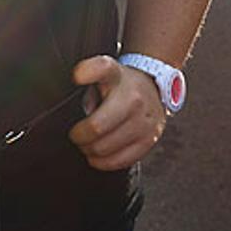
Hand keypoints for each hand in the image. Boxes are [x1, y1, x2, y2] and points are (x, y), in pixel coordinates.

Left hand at [69, 56, 165, 170]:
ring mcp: (144, 121)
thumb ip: (86, 84)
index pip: (101, 68)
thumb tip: (82, 113)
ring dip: (90, 151)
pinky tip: (97, 156)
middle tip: (76, 136)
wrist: (154, 85)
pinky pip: (122, 160)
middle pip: (97, 127)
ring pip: (106, 148)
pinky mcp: (150, 140)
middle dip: (80, 137)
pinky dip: (104, 162)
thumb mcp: (102, 71)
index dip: (84, 73)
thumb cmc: (120, 82)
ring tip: (87, 145)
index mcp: (117, 75)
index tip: (76, 78)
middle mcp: (134, 98)